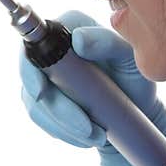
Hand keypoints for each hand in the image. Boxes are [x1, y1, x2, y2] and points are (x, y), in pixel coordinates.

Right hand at [19, 10, 165, 165]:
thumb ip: (107, 43)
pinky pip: (42, 119)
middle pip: (32, 77)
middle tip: (86, 127)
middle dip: (57, 108)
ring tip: (97, 135)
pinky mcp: (44, 99)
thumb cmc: (134, 77)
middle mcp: (51, 49)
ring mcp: (44, 75)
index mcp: (68, 28)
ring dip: (65, 125)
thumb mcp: (130, 58)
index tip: (41, 92)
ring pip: (36, 103)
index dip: (30, 67)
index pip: (35, 42)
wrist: (136, 109)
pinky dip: (63, 132)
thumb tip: (78, 41)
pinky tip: (86, 136)